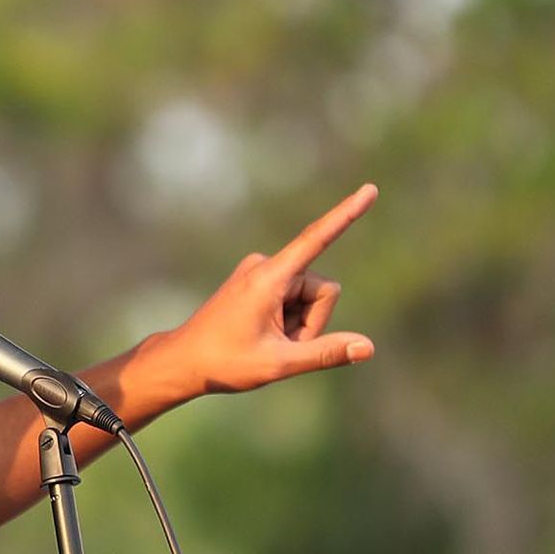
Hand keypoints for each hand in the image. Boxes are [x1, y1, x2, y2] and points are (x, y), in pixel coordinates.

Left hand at [158, 184, 378, 396]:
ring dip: (299, 325)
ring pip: (310, 298)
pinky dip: (289, 321)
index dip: (345, 215)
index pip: (316, 239)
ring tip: (266, 341)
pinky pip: (295, 298)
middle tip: (278, 345)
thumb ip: (326, 353)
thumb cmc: (225, 363)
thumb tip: (368, 347)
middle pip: (322, 292)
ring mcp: (263, 271)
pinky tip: (263, 334)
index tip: (369, 190)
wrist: (184, 361)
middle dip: (311, 323)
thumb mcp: (279, 363)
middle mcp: (267, 265)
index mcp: (270, 277)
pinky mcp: (261, 280)